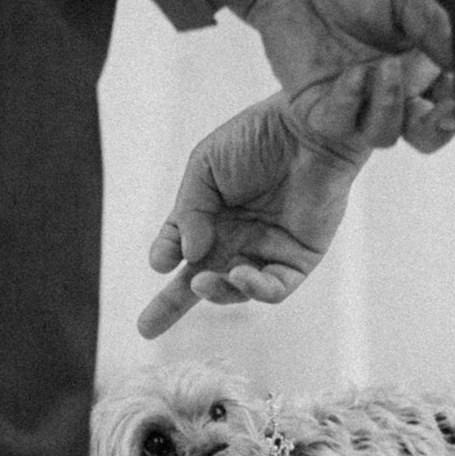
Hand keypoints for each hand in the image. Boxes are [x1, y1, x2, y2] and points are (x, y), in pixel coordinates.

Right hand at [138, 59, 413, 338]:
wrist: (309, 127)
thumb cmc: (256, 138)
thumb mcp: (204, 167)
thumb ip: (189, 212)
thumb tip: (184, 259)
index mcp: (211, 215)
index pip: (180, 247)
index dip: (165, 255)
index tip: (159, 262)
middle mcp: (236, 238)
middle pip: (200, 282)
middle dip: (171, 306)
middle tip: (145, 328)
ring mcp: (266, 252)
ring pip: (236, 290)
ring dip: (217, 292)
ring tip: (201, 282)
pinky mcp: (298, 260)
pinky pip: (275, 289)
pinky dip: (255, 289)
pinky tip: (240, 274)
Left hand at [230, 0, 454, 153]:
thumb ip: (434, 26)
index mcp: (418, 70)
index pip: (446, 105)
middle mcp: (390, 94)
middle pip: (422, 135)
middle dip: (436, 129)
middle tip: (444, 111)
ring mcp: (356, 105)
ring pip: (383, 135)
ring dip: (390, 105)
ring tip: (386, 67)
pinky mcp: (319, 109)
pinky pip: (339, 123)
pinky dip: (350, 101)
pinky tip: (353, 73)